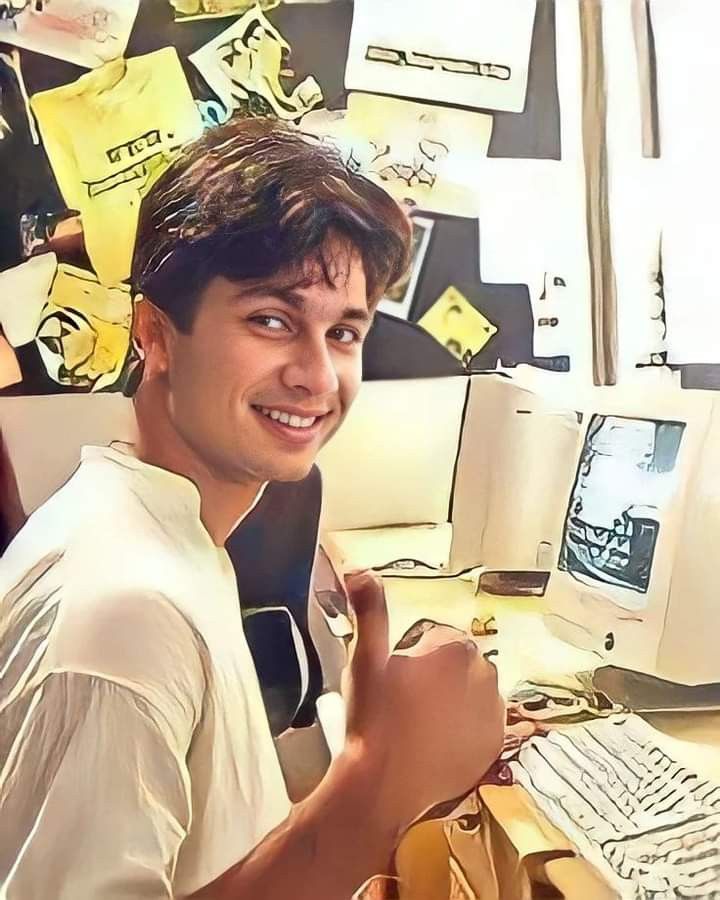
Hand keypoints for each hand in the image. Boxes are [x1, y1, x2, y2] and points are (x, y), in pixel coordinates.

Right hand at [342, 572, 504, 830]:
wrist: (384, 785)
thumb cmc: (374, 720)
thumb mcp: (366, 660)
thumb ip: (370, 611)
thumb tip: (361, 571)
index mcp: (456, 648)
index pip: (436, 638)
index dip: (413, 657)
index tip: (397, 679)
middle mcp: (485, 674)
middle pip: (457, 664)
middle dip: (436, 676)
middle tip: (404, 702)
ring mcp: (494, 712)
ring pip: (470, 692)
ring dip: (452, 700)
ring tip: (419, 724)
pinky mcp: (496, 744)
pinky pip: (481, 724)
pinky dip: (465, 728)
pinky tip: (438, 741)